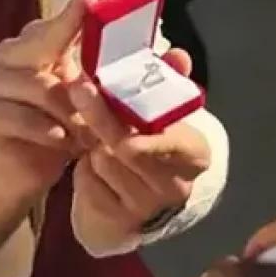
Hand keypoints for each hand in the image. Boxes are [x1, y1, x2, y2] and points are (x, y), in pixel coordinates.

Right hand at [0, 0, 95, 204]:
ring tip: (85, 133)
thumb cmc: (59, 130)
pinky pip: (17, 115)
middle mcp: (7, 56)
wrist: (21, 173)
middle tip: (95, 101)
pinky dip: (44, 129)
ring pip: (36, 86)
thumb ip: (107, 71)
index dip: (75, 12)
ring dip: (67, 113)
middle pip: (39, 47)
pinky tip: (60, 140)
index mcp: (33, 46)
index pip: (55, 25)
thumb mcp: (86, 100)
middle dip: (74, 76)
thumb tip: (163, 48)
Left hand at [70, 48, 210, 233]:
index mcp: (195, 154)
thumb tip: (179, 55)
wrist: (132, 201)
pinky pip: (89, 182)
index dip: (146, 120)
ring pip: (105, 161)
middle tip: (80, 87)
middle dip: (101, 115)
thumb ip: (169, 82)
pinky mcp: (119, 221)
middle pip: (130, 146)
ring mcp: (148, 207)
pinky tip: (89, 162)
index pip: (176, 138)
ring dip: (92, 144)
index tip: (119, 98)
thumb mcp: (162, 115)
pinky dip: (83, 168)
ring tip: (93, 136)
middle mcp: (177, 185)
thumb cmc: (149, 144)